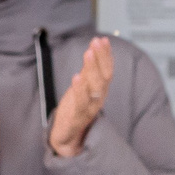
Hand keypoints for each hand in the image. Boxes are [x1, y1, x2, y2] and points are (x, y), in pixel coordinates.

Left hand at [48, 36, 113, 157]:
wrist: (68, 135)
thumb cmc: (76, 107)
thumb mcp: (84, 85)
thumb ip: (90, 67)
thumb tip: (95, 45)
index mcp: (100, 90)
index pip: (107, 70)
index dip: (106, 55)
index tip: (103, 39)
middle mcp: (98, 98)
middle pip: (103, 76)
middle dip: (101, 58)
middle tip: (97, 42)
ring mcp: (88, 108)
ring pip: (94, 88)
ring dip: (92, 69)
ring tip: (88, 53)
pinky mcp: (76, 117)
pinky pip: (80, 102)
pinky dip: (79, 90)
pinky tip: (77, 77)